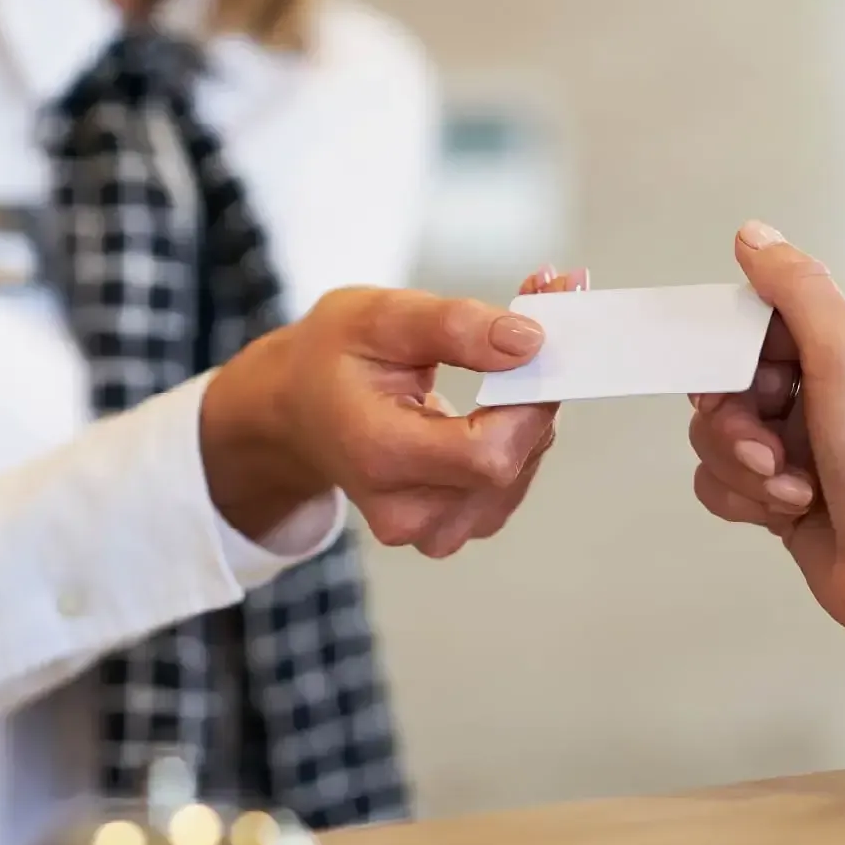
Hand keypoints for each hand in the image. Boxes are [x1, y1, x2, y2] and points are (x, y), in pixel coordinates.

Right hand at [202, 266, 586, 557]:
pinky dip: (521, 431)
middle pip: (510, 462)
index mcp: (379, 456)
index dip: (530, 398)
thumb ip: (453, 326)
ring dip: (534, 406)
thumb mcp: (378, 316)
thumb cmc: (331, 358)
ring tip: (515, 349)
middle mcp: (407, 510)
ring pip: (520, 470)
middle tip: (542, 314)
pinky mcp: (454, 525)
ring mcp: (431, 529)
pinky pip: (512, 479)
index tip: (547, 330)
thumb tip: (530, 341)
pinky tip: (505, 392)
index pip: (487, 452)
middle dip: (538, 387)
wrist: (296, 409)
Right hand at [688, 222, 844, 657]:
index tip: (741, 383)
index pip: (754, 327)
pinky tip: (786, 510)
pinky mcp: (777, 494)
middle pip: (724, 385)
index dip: (732, 357)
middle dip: (737, 424)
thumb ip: (796, 288)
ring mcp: (797, 446)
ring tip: (792, 488)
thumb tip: (753, 236)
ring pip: (715, 437)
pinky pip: (719, 482)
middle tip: (770, 447)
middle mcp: (820, 393)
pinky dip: (744, 499)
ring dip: (744, 467)